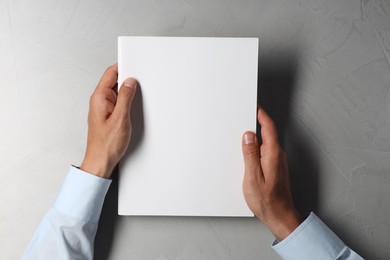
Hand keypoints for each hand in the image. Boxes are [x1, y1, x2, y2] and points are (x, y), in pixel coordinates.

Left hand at [80, 64, 136, 178]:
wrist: (101, 161)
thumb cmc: (106, 145)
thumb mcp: (121, 118)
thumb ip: (125, 98)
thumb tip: (130, 82)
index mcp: (99, 98)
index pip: (110, 73)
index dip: (123, 66)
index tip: (134, 64)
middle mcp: (99, 101)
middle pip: (114, 81)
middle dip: (128, 79)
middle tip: (140, 81)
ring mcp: (103, 108)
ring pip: (117, 92)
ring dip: (128, 92)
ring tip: (138, 95)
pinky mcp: (108, 115)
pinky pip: (118, 102)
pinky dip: (126, 101)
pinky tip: (133, 106)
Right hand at [242, 108, 301, 240]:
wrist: (280, 216)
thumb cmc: (267, 201)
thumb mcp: (252, 177)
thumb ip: (250, 155)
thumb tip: (248, 136)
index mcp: (273, 155)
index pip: (269, 128)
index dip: (261, 115)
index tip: (254, 106)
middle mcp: (278, 156)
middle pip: (268, 133)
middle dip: (256, 123)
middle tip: (244, 116)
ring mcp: (277, 162)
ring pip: (266, 142)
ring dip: (255, 136)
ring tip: (242, 133)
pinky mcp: (275, 167)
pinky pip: (265, 151)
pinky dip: (256, 147)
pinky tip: (247, 152)